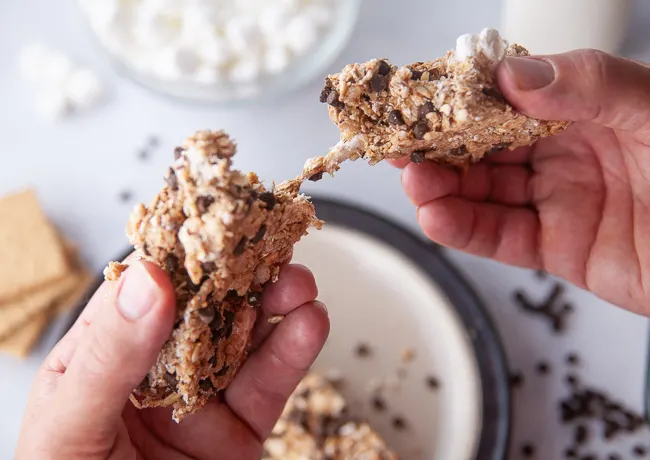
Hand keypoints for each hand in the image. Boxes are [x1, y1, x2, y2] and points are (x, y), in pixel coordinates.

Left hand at [15, 260, 328, 459]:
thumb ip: (108, 357)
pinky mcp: (238, 432)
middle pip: (206, 310)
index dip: (182, 253)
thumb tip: (148, 282)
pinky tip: (308, 326)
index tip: (213, 223)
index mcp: (103, 358)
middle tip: (270, 252)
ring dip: (277, 307)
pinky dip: (293, 353)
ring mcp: (200, 401)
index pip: (144, 291)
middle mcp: (155, 373)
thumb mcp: (69, 427)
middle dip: (242, 278)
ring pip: (246, 341)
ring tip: (299, 285)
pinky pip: (269, 387)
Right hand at [394, 50, 649, 315]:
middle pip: (485, 147)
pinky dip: (466, 229)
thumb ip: (588, 85)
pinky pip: (502, 237)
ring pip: (485, 193)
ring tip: (416, 184)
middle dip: (440, 148)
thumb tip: (514, 77)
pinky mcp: (560, 247)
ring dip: (444, 189)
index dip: (459, 100)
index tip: (420, 101)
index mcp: (584, 108)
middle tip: (403, 147)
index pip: (506, 98)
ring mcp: (560, 200)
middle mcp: (565, 151)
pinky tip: (438, 218)